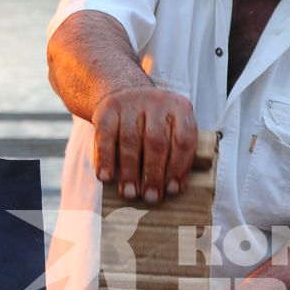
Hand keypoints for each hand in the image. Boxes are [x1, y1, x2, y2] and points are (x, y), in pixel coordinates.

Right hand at [91, 86, 196, 203]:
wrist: (125, 92)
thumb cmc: (153, 123)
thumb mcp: (171, 128)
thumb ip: (175, 153)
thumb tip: (171, 190)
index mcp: (180, 108)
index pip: (183, 140)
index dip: (178, 167)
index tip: (171, 190)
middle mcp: (158, 102)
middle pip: (156, 141)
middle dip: (153, 173)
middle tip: (150, 197)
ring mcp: (132, 102)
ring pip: (131, 140)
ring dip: (130, 171)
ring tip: (129, 193)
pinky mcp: (109, 108)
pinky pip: (106, 136)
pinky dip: (105, 159)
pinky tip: (106, 177)